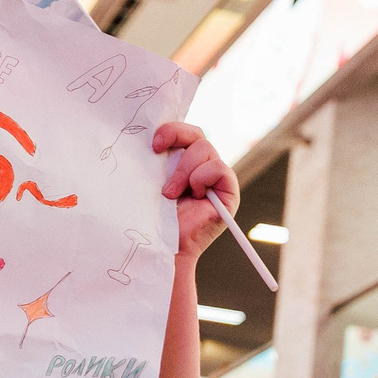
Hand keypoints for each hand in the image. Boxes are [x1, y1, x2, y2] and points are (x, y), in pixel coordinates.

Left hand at [153, 121, 236, 259]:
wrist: (163, 247)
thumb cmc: (151, 217)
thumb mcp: (150, 182)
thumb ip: (155, 160)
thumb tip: (149, 137)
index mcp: (182, 161)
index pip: (184, 132)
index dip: (171, 130)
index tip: (153, 143)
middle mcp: (201, 166)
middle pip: (196, 135)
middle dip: (175, 139)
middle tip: (156, 152)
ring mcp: (216, 178)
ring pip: (205, 149)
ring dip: (183, 169)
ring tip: (170, 194)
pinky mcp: (228, 191)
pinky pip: (218, 168)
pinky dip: (202, 177)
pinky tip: (194, 194)